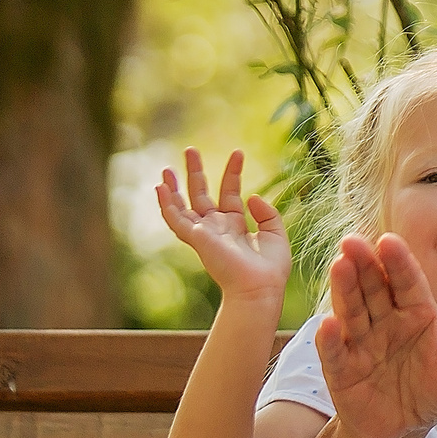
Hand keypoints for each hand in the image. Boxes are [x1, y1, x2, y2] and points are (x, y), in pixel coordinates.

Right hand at [156, 150, 289, 302]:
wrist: (260, 288)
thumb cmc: (270, 268)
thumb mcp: (275, 234)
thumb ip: (266, 213)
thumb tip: (251, 196)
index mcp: (235, 226)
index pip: (229, 193)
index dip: (233, 173)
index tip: (238, 152)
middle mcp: (216, 228)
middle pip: (201, 195)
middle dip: (195, 172)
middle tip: (190, 150)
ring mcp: (204, 233)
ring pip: (183, 206)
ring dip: (174, 187)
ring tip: (167, 167)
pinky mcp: (197, 238)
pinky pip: (176, 220)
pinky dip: (167, 204)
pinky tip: (161, 188)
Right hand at [314, 233, 436, 437]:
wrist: (402, 429)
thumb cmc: (432, 392)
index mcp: (417, 315)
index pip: (408, 284)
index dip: (399, 263)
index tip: (390, 241)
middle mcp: (386, 322)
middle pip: (374, 288)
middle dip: (364, 265)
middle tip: (352, 241)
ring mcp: (361, 342)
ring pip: (352, 311)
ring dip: (345, 289)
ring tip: (339, 265)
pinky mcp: (341, 369)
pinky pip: (336, 352)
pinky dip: (332, 339)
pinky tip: (329, 324)